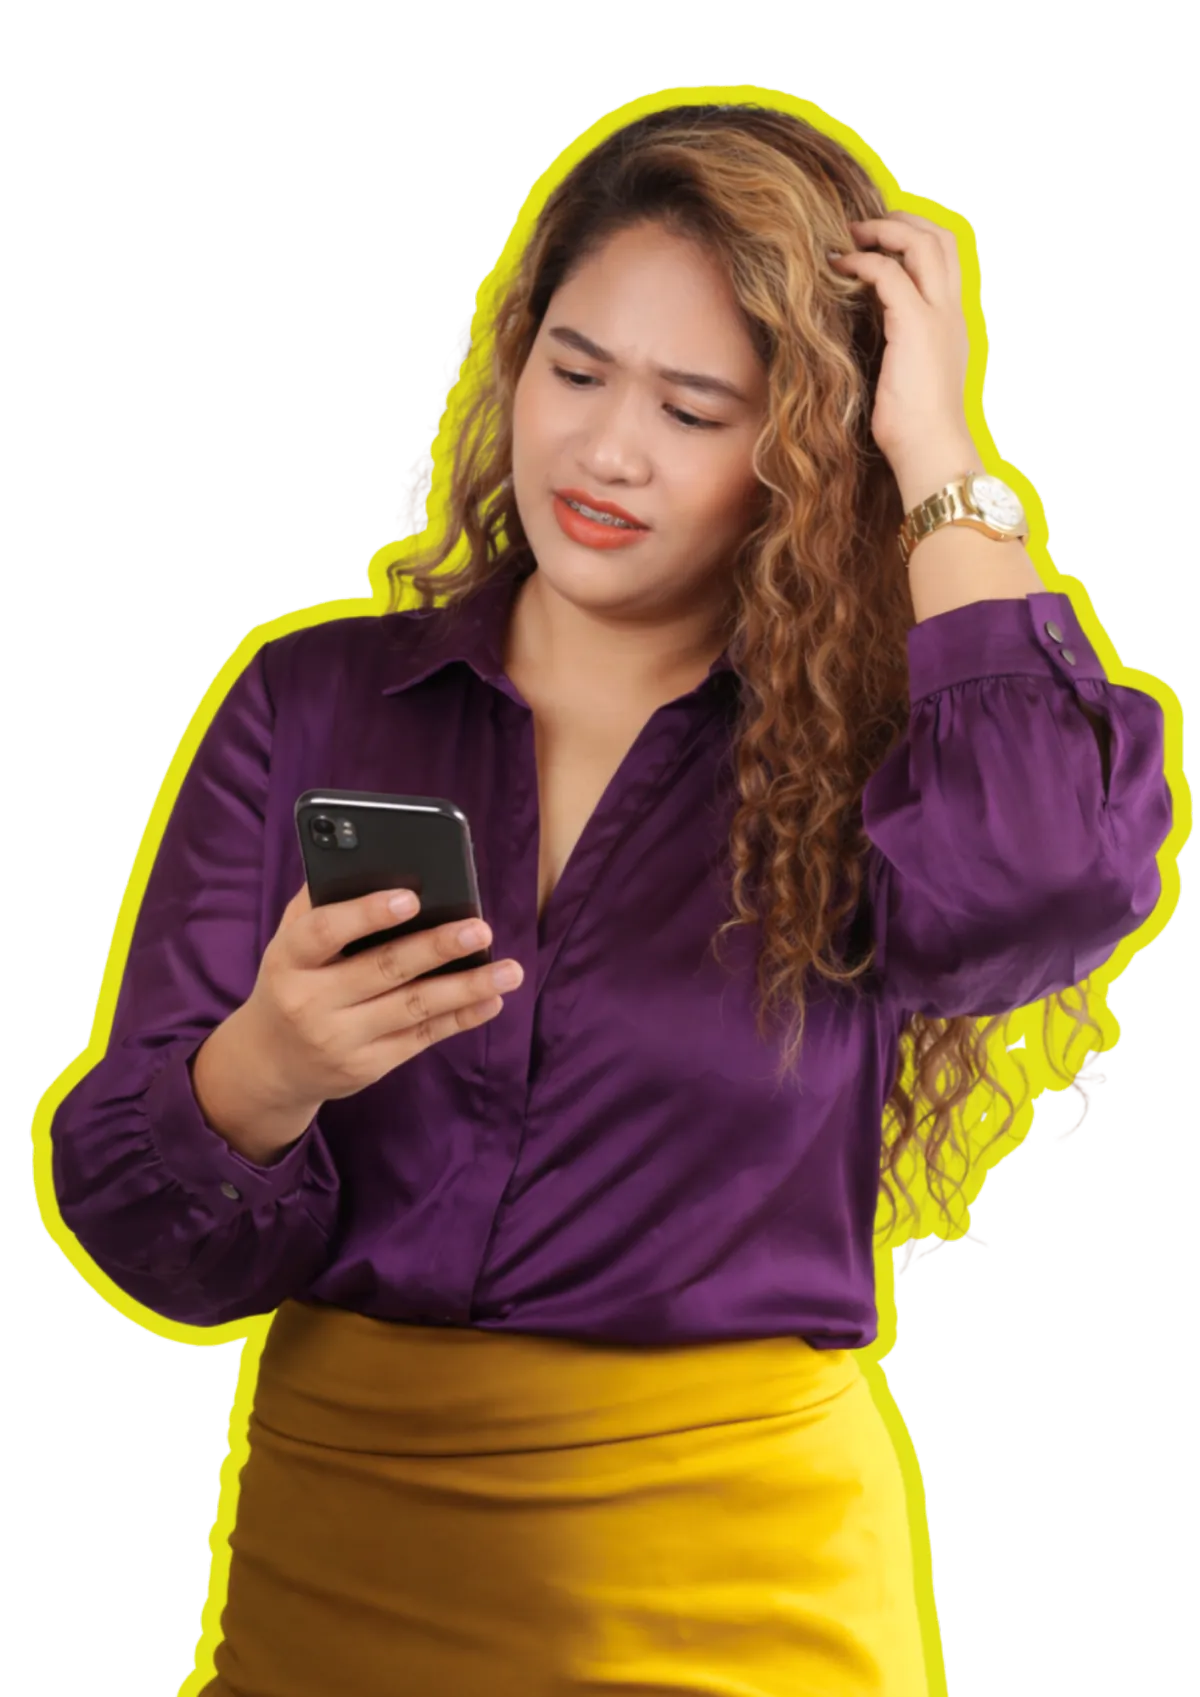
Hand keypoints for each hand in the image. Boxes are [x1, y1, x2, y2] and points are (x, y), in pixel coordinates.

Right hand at [239, 883, 522, 1114]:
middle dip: (436, 947)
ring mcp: (340, 1039)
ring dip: (466, 987)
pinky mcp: (367, 1066)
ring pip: (413, 1008)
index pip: (323, 932)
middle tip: (480, 928)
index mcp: (288, 960)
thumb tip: (375, 858)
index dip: (366, 914)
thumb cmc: (294, 980)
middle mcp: (310, 1002)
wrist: (272, 1063)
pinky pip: (422, 1038)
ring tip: (510, 970)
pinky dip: (461, 1018)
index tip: (412, 897)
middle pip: (383, 969)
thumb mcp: (290, 943)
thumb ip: (321, 903)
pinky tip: (491, 999)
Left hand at [830, 211, 975, 499]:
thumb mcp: (914, 377)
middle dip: (902, 220)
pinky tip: (839, 267)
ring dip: (882, 231)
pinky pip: (887, 273)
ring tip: (849, 235)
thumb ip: (904, 348)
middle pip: (941, 236)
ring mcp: (938, 314)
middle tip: (864, 224)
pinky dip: (862, 262)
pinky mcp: (915, 324)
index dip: (916, 236)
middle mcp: (953, 310)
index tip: (882, 237)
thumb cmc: (917, 427)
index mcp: (955, 321)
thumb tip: (876, 341)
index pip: (948, 257)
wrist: (931, 450)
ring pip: (922, 242)